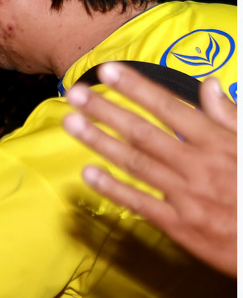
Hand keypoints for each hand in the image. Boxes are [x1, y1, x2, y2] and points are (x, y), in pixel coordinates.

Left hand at [62, 62, 236, 276]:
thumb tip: (210, 86)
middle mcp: (198, 166)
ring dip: (99, 141)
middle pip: (143, 133)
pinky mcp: (180, 225)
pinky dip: (113, 188)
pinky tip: (88, 173)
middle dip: (106, 111)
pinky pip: (140, 203)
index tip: (108, 71)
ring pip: (135, 164)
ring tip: (71, 122)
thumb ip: (231, 117)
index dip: (136, 88)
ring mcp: (186, 197)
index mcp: (218, 144)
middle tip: (75, 93)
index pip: (169, 108)